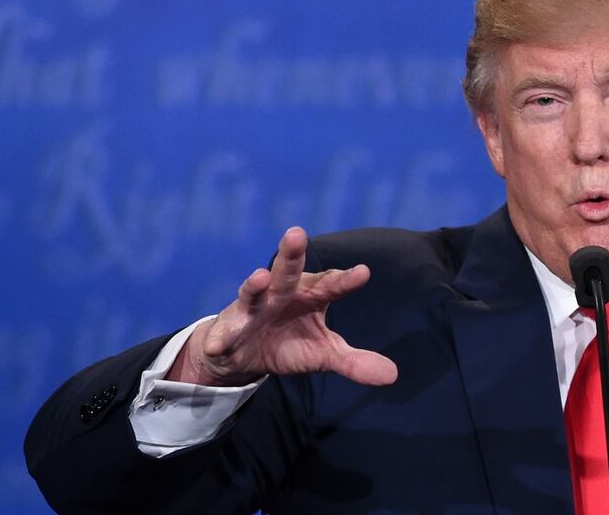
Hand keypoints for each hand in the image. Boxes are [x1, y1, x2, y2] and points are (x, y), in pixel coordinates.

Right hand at [166, 227, 398, 386]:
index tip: (363, 273)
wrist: (245, 353)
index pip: (330, 285)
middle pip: (287, 271)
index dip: (345, 280)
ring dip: (254, 285)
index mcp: (310, 296)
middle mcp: (281, 294)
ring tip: (259, 277)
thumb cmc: (291, 342)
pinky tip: (217, 345)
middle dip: (291, 254)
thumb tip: (392, 375)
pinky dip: (219, 337)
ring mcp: (253, 308)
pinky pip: (223, 333)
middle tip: (297, 233)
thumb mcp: (324, 354)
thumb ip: (354, 361)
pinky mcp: (229, 328)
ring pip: (253, 292)